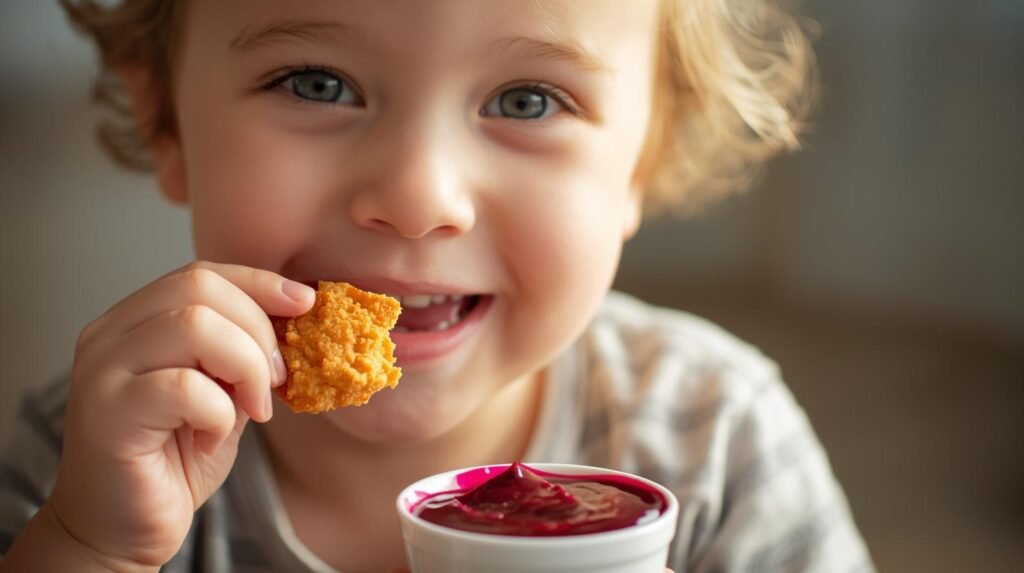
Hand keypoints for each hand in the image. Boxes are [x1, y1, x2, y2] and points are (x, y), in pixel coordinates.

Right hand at [49, 261, 313, 567]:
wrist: (123, 530)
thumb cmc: (174, 460)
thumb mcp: (223, 391)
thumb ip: (242, 352)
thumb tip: (297, 311)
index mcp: (134, 320)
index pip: (203, 273)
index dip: (260, 284)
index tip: (305, 303)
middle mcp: (109, 335)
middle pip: (199, 287)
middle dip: (259, 329)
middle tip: (278, 380)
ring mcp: (102, 370)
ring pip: (196, 326)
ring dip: (246, 368)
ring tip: (252, 410)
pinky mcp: (107, 413)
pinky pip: (185, 387)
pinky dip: (219, 413)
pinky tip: (209, 440)